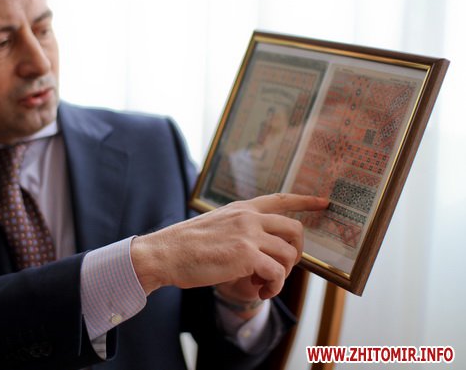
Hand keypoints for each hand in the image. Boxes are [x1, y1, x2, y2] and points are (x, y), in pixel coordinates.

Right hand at [131, 193, 326, 298]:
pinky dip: (273, 286)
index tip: (324, 202)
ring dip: (283, 275)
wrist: (166, 254)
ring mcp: (249, 234)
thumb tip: (262, 252)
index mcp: (241, 209)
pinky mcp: (246, 255)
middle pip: (294, 228)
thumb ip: (240, 231)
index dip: (306, 200)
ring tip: (264, 285)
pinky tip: (259, 291)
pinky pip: (277, 273)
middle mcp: (249, 217)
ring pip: (288, 254)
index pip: (281, 199)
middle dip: (297, 251)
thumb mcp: (216, 226)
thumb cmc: (186, 246)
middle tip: (284, 268)